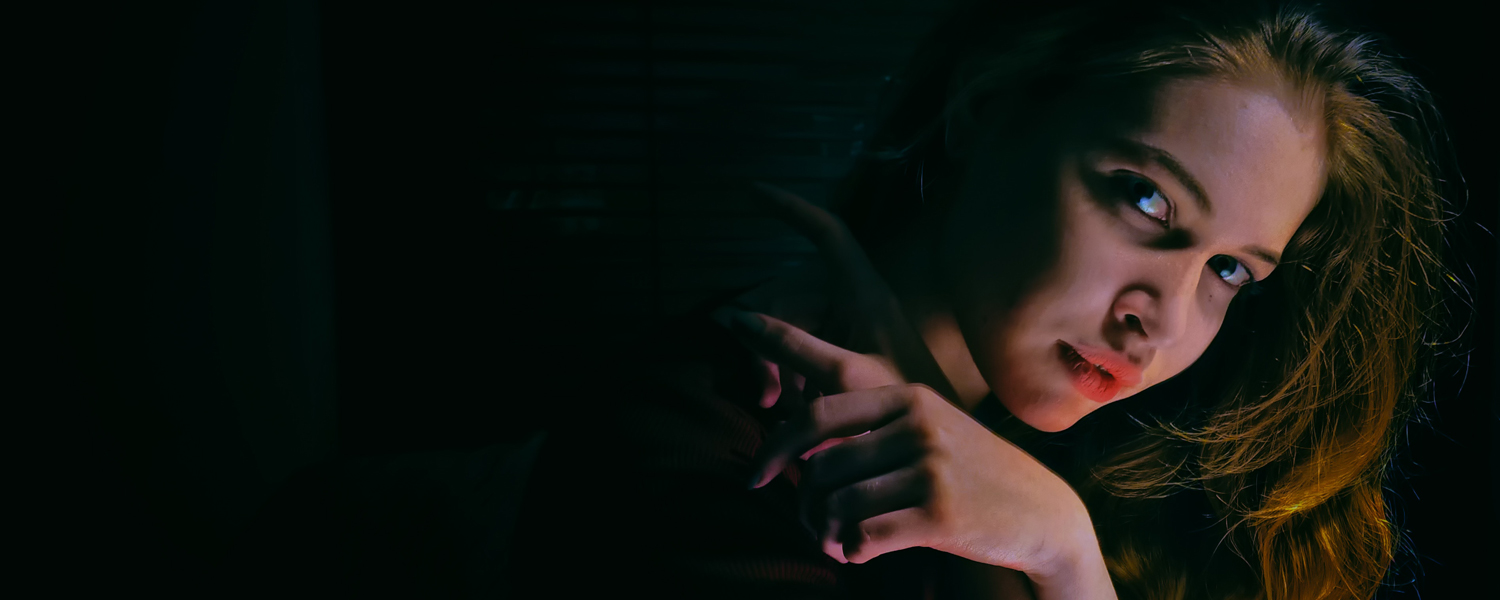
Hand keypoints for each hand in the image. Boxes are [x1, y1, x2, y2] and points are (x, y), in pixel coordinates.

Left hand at [728, 311, 1109, 594]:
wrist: (1039, 512)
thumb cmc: (967, 474)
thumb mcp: (926, 430)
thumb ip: (869, 428)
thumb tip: (797, 452)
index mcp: (905, 396)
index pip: (823, 393)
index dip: (775, 397)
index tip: (744, 402)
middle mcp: (915, 422)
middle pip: (815, 457)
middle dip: (793, 491)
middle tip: (792, 511)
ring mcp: (928, 465)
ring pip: (833, 501)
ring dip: (823, 530)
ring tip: (835, 539)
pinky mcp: (938, 512)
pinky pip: (861, 536)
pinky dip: (851, 551)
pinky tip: (860, 553)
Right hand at [742, 181, 959, 402]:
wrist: (941, 452)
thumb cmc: (907, 406)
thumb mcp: (844, 377)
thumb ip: (790, 346)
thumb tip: (736, 318)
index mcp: (864, 293)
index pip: (826, 231)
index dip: (789, 207)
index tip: (750, 192)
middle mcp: (856, 305)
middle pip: (791, 301)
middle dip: (766, 347)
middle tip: (765, 399)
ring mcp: (852, 332)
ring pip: (793, 337)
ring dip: (781, 376)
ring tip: (784, 416)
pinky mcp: (851, 360)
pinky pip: (807, 360)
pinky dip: (796, 386)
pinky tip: (797, 419)